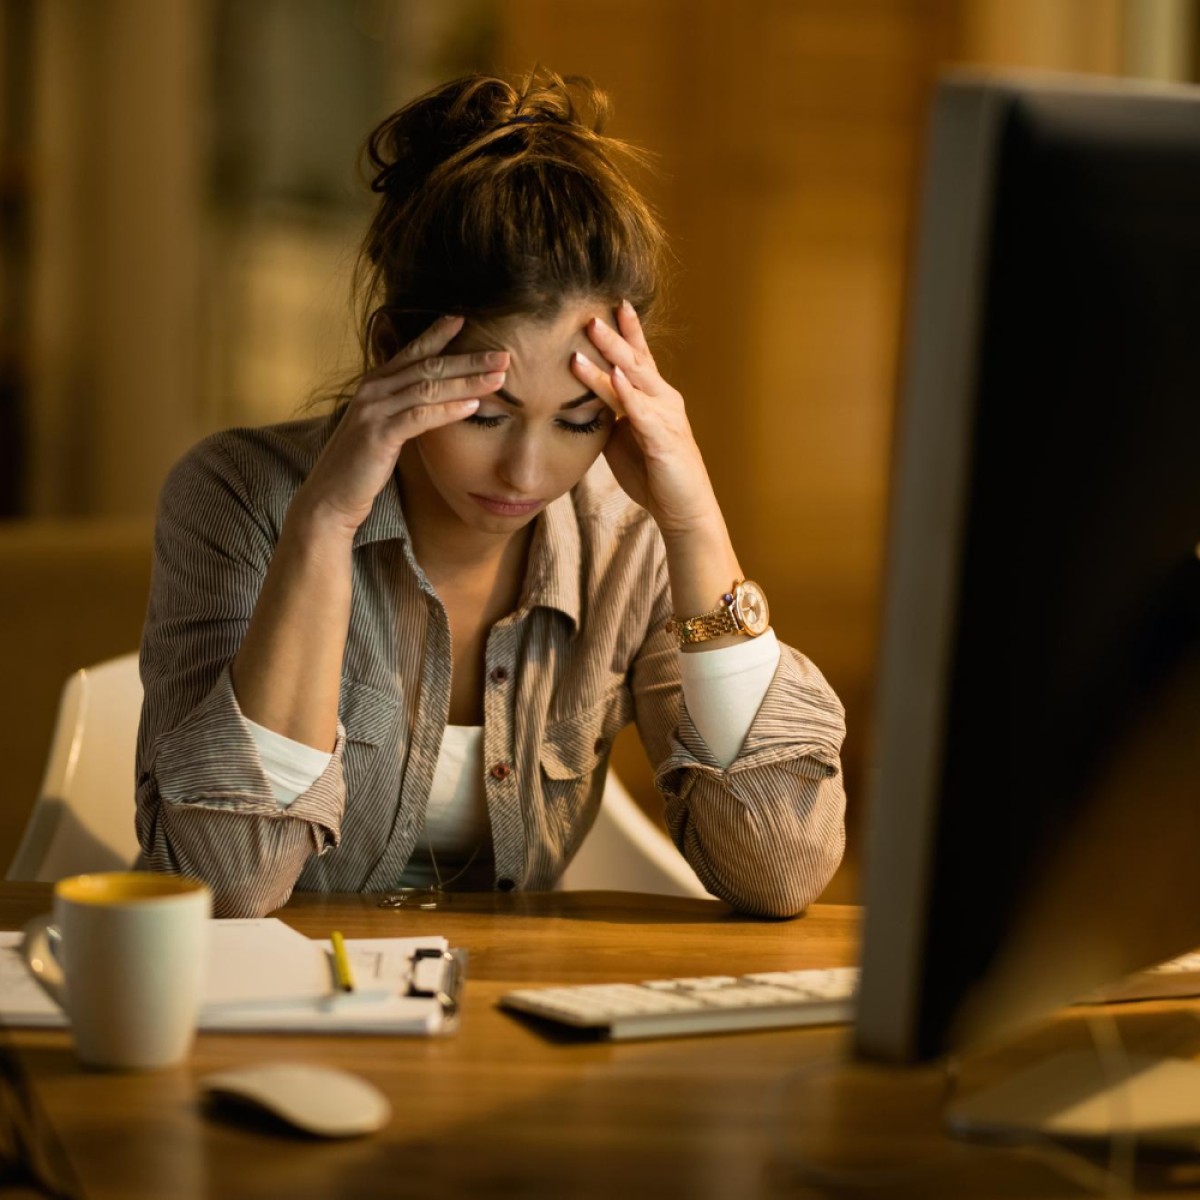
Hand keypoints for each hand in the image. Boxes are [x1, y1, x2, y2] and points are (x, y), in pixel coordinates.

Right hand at [291, 315, 508, 538]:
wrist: (330, 495)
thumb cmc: (362, 464)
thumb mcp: (385, 427)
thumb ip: (404, 407)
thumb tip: (437, 398)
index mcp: (375, 383)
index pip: (412, 352)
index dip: (438, 334)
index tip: (465, 319)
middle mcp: (373, 389)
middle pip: (429, 366)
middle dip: (469, 359)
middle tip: (503, 354)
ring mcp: (373, 410)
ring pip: (428, 387)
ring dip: (467, 381)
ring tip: (499, 377)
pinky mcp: (378, 435)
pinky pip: (420, 416)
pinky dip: (448, 409)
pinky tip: (473, 406)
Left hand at [570, 301, 718, 535]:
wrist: (682, 509)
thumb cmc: (653, 474)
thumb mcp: (625, 438)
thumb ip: (610, 415)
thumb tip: (582, 401)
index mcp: (655, 398)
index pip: (639, 357)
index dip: (627, 331)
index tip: (611, 303)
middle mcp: (664, 400)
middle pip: (635, 360)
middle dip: (613, 334)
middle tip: (589, 310)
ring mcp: (666, 417)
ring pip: (636, 379)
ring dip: (612, 355)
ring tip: (592, 332)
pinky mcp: (663, 439)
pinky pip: (642, 411)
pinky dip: (628, 392)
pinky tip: (614, 376)